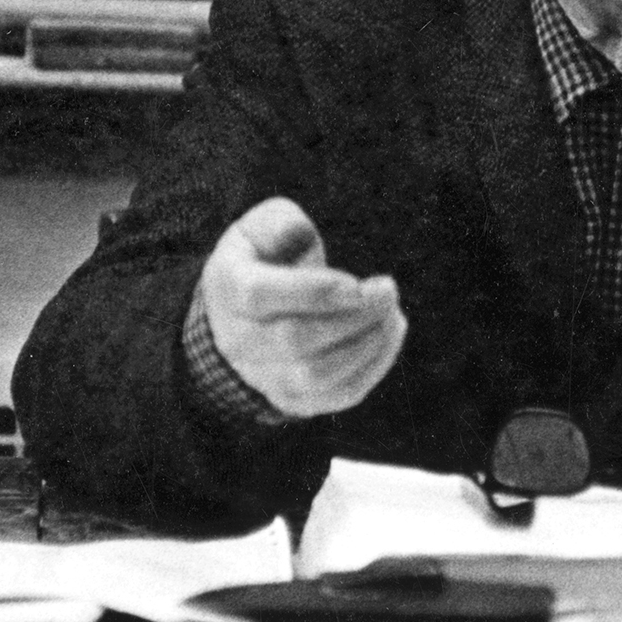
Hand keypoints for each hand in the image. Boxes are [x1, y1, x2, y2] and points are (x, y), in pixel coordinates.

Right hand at [200, 198, 408, 416]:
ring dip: (367, 344)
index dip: (313, 291)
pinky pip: (338, 394)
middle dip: (353, 316)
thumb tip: (298, 234)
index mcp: (229, 288)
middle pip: (295, 340)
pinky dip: (374, 366)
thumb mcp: (262, 228)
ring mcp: (264, 375)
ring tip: (391, 313)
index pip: (259, 295)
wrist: (245, 316)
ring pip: (317, 375)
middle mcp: (239, 339)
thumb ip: (279, 223)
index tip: (356, 282)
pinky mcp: (295, 397)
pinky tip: (390, 332)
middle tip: (388, 291)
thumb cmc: (265, 259)